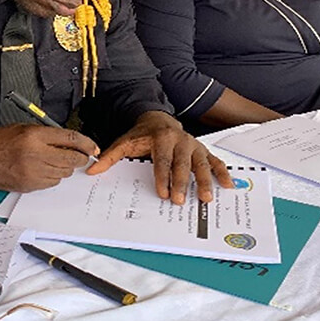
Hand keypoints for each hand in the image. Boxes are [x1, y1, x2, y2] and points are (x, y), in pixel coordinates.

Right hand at [0, 125, 98, 191]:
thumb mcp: (24, 128)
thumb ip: (48, 135)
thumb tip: (72, 143)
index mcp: (35, 136)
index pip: (70, 140)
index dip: (86, 144)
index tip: (93, 148)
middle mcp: (35, 155)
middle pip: (71, 159)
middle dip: (79, 158)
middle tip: (80, 156)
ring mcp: (32, 173)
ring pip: (63, 173)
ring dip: (64, 168)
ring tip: (54, 160)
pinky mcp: (29, 186)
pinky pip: (52, 183)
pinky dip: (53, 176)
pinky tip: (43, 169)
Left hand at [87, 111, 232, 203]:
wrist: (159, 119)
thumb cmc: (142, 135)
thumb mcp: (124, 142)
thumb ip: (110, 157)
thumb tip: (92, 170)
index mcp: (162, 138)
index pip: (162, 160)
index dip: (162, 177)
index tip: (163, 193)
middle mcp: (181, 140)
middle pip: (182, 164)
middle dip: (182, 183)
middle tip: (181, 201)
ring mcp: (194, 145)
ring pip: (201, 164)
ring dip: (204, 181)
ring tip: (205, 198)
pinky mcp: (203, 150)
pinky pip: (215, 161)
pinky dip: (222, 172)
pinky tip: (227, 186)